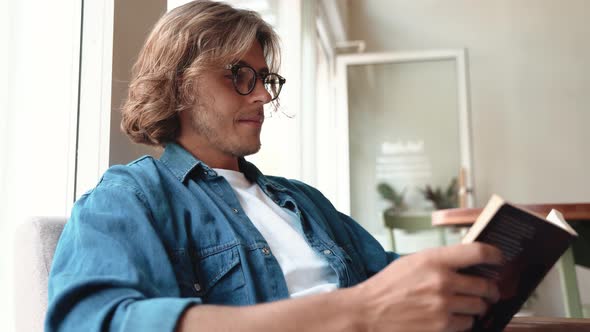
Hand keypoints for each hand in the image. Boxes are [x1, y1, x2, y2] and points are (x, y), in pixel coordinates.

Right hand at [352, 243, 501, 331]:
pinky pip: (467, 323)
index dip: (495, 255)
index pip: (478, 252)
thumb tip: (465, 261)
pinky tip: (453, 317)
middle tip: (490, 291)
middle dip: (490, 289)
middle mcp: (442, 280)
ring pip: (479, 306)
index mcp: (434, 259)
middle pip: (485, 284)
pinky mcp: (442, 325)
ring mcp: (444, 304)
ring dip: (477, 307)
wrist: (368, 311)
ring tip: (468, 305)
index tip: (499, 259)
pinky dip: (464, 321)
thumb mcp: (412, 262)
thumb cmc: (387, 286)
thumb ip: (438, 260)